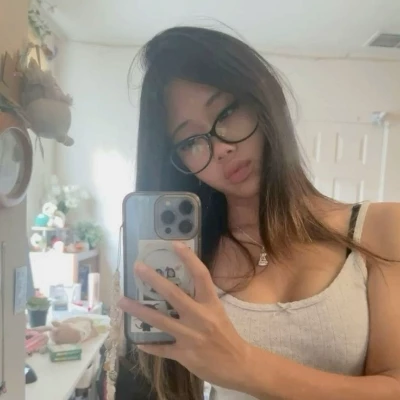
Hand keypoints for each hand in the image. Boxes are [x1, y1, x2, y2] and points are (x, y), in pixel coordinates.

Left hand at [118, 241, 250, 389]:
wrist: (238, 365)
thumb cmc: (226, 335)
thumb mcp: (217, 312)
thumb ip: (199, 301)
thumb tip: (176, 288)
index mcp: (211, 304)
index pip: (201, 275)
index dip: (188, 258)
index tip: (174, 244)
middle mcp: (200, 317)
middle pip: (174, 295)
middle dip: (154, 280)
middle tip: (137, 267)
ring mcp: (190, 336)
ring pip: (160, 321)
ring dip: (139, 310)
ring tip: (122, 301)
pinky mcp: (184, 354)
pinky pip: (161, 348)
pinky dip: (149, 344)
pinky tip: (138, 341)